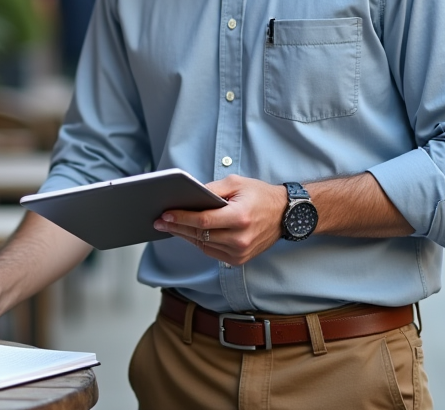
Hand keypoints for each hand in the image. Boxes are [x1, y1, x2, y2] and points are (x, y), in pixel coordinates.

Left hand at [152, 175, 287, 265]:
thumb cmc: (260, 195)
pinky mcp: (240, 259)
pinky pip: (212, 252)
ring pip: (203, 245)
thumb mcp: (236, 183)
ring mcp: (241, 252)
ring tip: (169, 226)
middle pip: (200, 235)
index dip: (181, 218)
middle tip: (159, 221)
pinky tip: (187, 233)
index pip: (203, 220)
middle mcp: (241, 238)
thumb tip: (188, 196)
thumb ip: (211, 190)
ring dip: (185, 235)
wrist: (286, 215)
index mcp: (240, 217)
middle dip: (177, 227)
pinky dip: (198, 242)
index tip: (164, 214)